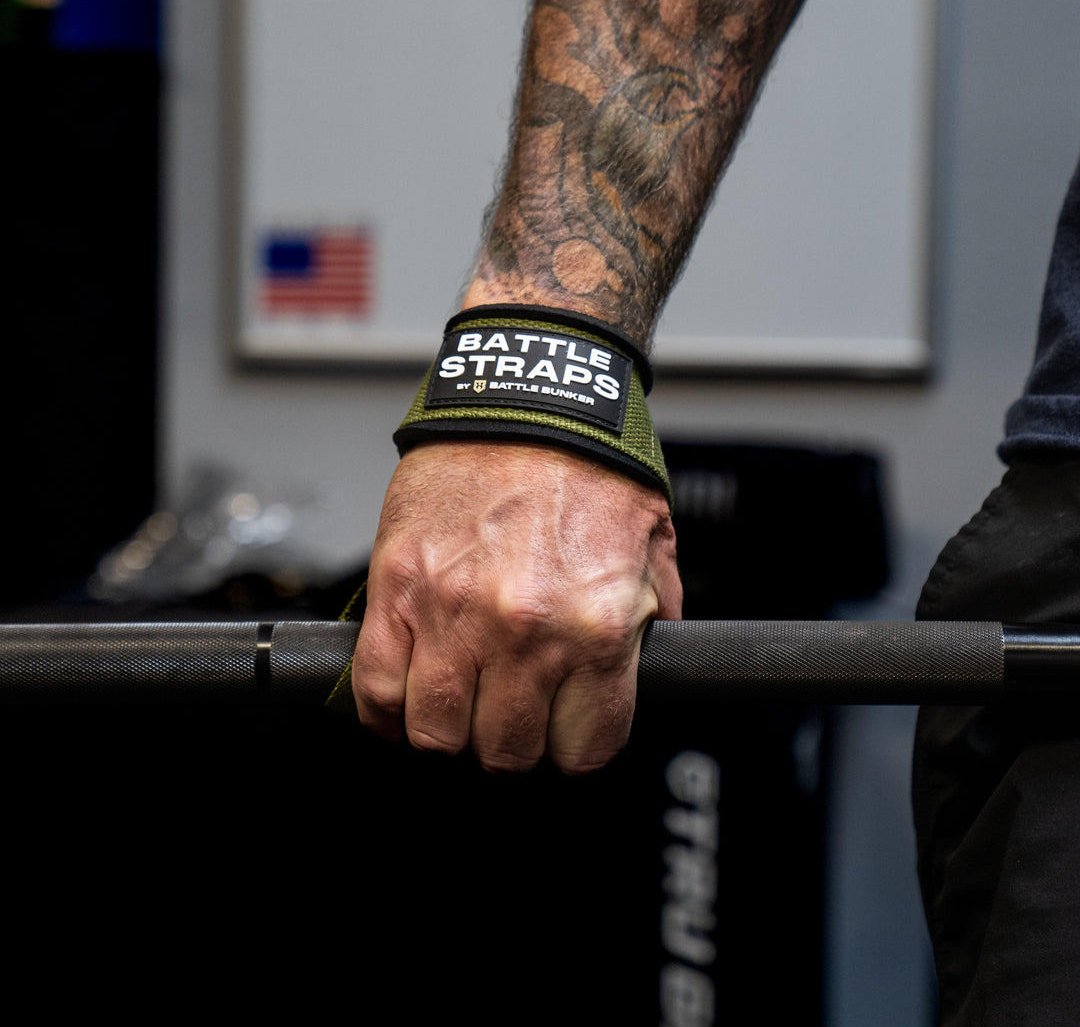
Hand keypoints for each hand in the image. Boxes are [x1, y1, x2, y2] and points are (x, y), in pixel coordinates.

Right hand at [351, 440, 681, 772]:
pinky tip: (407, 702)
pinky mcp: (396, 587)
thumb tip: (645, 664)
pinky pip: (377, 688)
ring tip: (460, 705)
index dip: (575, 749)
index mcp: (596, 627)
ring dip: (451, 733)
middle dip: (513, 743)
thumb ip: (651, 617)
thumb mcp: (652, 544)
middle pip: (508, 752)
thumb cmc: (590, 459)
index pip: (585, 747)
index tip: (564, 734)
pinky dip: (387, 713)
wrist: (531, 388)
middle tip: (512, 714)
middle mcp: (524, 631)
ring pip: (437, 734)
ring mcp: (452, 612)